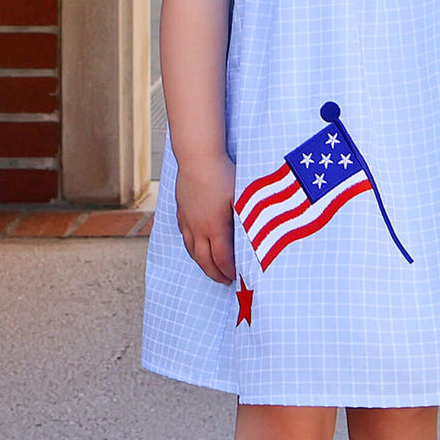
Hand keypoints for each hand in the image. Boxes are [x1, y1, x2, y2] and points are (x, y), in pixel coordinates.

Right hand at [175, 152, 237, 283]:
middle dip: (215, 273)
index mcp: (215, 227)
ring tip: (211, 268)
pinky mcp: (181, 211)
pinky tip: (197, 245)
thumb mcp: (242, 197)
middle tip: (224, 281)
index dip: (229, 270)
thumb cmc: (224, 175)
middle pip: (204, 260)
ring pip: (192, 250)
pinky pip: (185, 236)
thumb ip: (247, 219)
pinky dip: (192, 247)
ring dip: (202, 263)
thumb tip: (258, 236)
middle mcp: (198, 228)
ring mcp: (187, 220)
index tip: (236, 278)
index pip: (222, 257)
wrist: (198, 158)